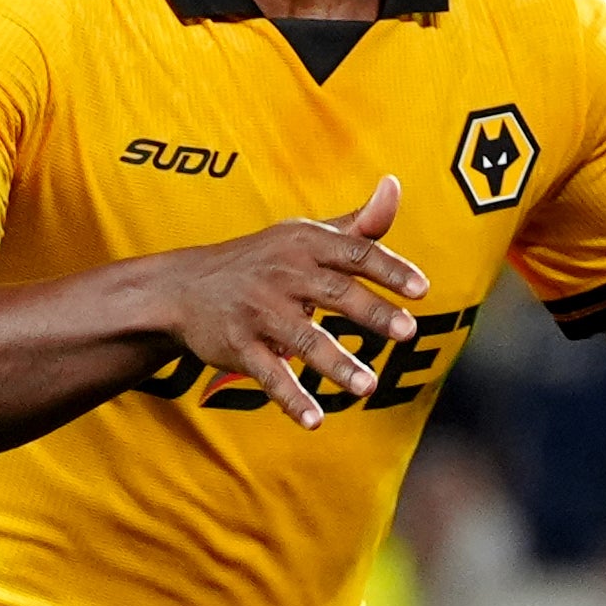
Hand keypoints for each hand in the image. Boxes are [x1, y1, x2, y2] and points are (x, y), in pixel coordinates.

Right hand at [153, 177, 427, 428]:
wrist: (183, 287)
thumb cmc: (264, 260)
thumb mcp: (305, 236)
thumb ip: (357, 224)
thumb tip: (395, 185)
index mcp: (307, 244)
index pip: (356, 253)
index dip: (390, 269)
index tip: (422, 289)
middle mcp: (284, 274)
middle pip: (335, 292)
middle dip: (372, 313)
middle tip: (408, 332)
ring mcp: (259, 312)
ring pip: (304, 339)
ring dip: (337, 364)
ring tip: (369, 387)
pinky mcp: (238, 346)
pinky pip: (269, 375)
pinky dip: (292, 398)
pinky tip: (315, 420)